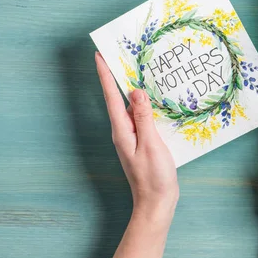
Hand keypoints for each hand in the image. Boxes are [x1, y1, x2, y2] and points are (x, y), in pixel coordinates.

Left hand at [95, 52, 178, 222]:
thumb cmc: (154, 177)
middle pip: (119, 99)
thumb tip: (135, 92)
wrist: (157, 202)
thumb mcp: (151, 144)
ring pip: (132, 108)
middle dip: (118, 77)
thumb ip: (144, 117)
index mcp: (122, 130)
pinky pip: (142, 118)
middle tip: (121, 55)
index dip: (106, 75)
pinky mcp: (142, 142)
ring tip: (139, 71)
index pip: (111, 97)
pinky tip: (155, 101)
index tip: (100, 55)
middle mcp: (123, 131)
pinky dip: (146, 106)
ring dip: (134, 91)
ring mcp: (132, 137)